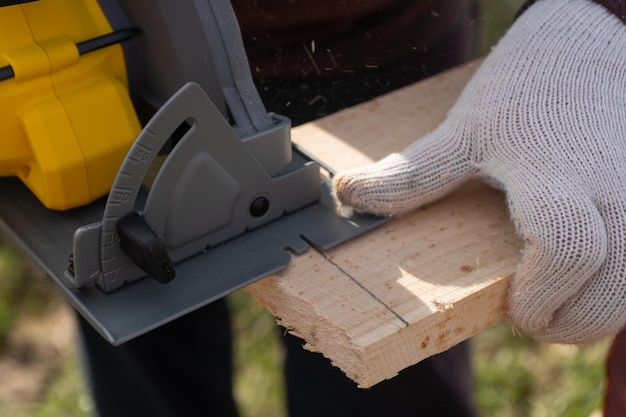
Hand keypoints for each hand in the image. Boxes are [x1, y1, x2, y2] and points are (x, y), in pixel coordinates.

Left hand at [332, 0, 625, 343]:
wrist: (591, 49)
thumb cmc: (526, 91)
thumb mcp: (464, 131)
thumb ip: (413, 175)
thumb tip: (347, 195)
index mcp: (555, 177)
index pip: (567, 247)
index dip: (542, 295)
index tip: (518, 309)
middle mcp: (613, 193)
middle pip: (614, 288)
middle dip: (573, 322)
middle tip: (536, 317)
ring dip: (599, 310)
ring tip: (560, 301)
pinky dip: (619, 286)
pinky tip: (590, 280)